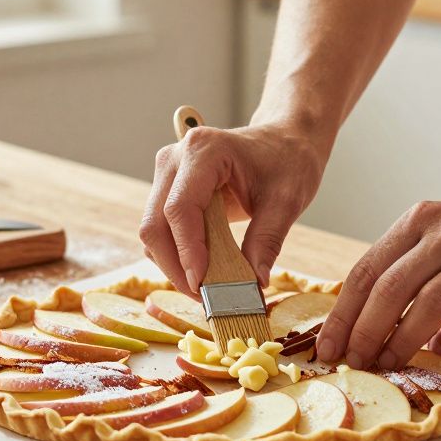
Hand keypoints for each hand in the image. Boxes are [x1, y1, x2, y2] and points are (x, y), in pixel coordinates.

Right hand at [140, 121, 330, 295]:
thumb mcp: (287, 201)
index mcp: (204, 150)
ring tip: (208, 290)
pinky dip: (176, 257)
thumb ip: (267, 241)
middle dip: (176, 267)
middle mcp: (174, 159)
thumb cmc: (288, 161)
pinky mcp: (167, 191)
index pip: (180, 209)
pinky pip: (161, 231)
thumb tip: (254, 284)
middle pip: (155, 224)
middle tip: (206, 299)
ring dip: (173, 266)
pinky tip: (203, 272)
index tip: (202, 286)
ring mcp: (166, 174)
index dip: (187, 251)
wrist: (283, 141)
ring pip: (153, 232)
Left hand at [315, 176, 440, 369]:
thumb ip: (412, 258)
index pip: (368, 269)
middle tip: (353, 362)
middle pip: (390, 289)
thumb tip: (369, 312)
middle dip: (364, 332)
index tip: (327, 345)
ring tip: (387, 364)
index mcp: (422, 219)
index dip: (343, 312)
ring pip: (429, 303)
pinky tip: (439, 351)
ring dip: (402, 340)